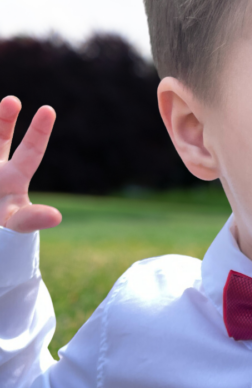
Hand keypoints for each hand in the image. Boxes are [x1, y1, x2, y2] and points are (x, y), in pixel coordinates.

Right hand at [0, 96, 61, 232]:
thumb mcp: (17, 223)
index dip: (39, 131)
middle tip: (13, 102)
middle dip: (4, 118)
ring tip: (8, 106)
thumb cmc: (4, 231)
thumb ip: (33, 218)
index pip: (31, 151)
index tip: (48, 109)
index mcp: (14, 178)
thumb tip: (56, 217)